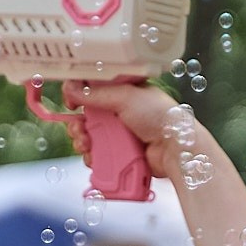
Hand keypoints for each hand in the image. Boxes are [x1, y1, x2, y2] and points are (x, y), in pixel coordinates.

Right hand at [65, 81, 187, 181]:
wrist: (175, 148)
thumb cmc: (161, 116)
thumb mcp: (126, 96)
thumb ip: (96, 93)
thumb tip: (71, 89)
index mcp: (123, 92)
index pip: (92, 90)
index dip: (77, 95)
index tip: (70, 102)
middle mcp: (120, 112)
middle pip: (86, 116)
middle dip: (77, 123)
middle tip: (79, 128)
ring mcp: (119, 133)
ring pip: (89, 137)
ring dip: (81, 141)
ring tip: (86, 144)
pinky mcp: (120, 152)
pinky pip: (97, 154)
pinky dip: (91, 156)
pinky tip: (93, 156)